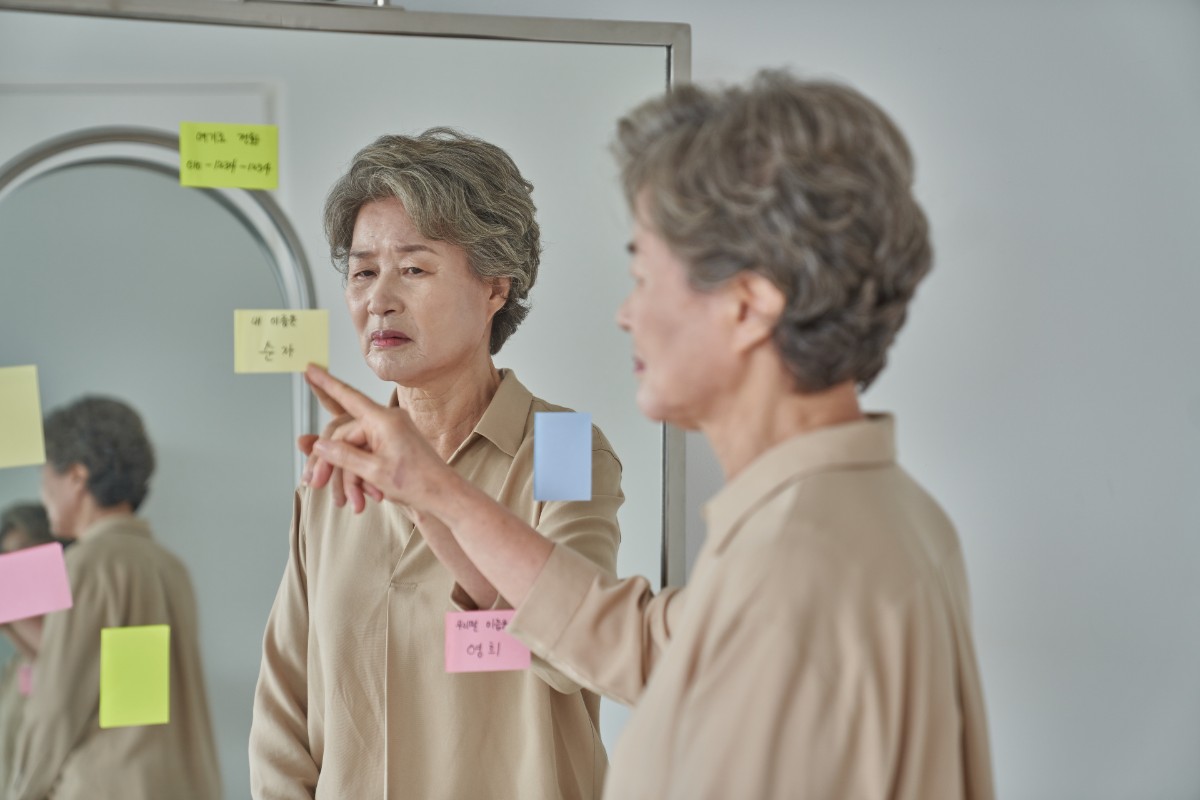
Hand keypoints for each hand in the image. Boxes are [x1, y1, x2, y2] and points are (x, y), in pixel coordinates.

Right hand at [303, 364, 451, 512]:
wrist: (444, 498)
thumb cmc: (419, 484)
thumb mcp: (374, 472)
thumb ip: (344, 456)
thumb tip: (320, 445)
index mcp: (384, 420)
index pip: (348, 397)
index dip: (326, 383)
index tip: (310, 367)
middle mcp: (387, 422)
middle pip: (344, 437)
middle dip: (331, 465)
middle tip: (314, 484)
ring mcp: (390, 434)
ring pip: (354, 452)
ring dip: (349, 480)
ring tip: (354, 504)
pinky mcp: (392, 448)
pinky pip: (366, 457)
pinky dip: (362, 479)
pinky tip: (367, 498)